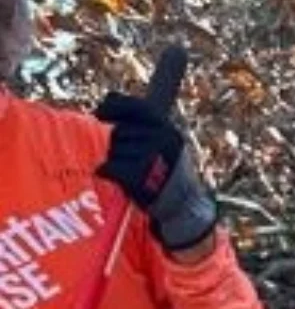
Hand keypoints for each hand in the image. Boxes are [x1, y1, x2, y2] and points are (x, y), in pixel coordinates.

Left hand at [94, 88, 218, 253]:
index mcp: (169, 129)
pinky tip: (122, 182)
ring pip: (113, 150)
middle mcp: (162, 139)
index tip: (98, 113)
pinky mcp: (138, 174)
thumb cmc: (168, 174)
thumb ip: (142, 123)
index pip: (135, 107)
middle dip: (119, 146)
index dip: (113, 107)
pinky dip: (109, 174)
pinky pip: (110, 167)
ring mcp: (151, 156)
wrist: (183, 209)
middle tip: (134, 162)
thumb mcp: (165, 143)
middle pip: (119, 132)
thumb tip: (107, 99)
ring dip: (116, 162)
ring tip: (134, 174)